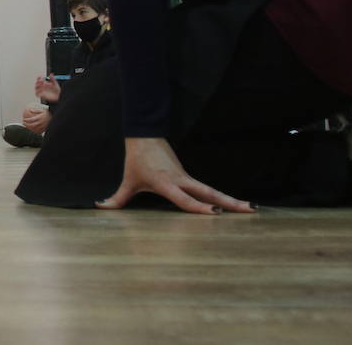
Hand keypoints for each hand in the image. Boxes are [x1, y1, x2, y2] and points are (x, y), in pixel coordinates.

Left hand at [22, 106, 51, 133]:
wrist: (55, 117)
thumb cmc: (49, 113)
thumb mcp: (42, 110)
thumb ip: (36, 110)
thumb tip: (30, 109)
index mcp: (40, 118)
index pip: (31, 120)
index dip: (27, 120)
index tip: (24, 119)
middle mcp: (41, 122)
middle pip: (32, 125)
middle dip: (27, 124)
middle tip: (24, 123)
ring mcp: (43, 126)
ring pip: (35, 128)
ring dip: (30, 128)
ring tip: (27, 127)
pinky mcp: (45, 128)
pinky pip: (40, 130)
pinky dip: (36, 130)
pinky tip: (33, 130)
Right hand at [34, 75, 61, 103]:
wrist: (58, 97)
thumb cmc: (56, 90)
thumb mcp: (55, 84)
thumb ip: (53, 79)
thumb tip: (51, 74)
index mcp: (44, 83)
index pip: (39, 79)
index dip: (39, 78)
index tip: (41, 77)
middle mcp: (42, 87)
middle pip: (36, 83)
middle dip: (38, 81)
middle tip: (42, 81)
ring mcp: (41, 91)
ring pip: (36, 88)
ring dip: (38, 86)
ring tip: (42, 85)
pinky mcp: (41, 96)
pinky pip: (37, 94)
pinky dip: (38, 92)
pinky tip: (42, 90)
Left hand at [98, 137, 255, 215]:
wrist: (145, 136)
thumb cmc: (137, 160)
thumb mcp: (128, 180)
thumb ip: (117, 198)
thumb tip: (100, 207)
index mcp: (166, 183)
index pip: (184, 198)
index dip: (198, 207)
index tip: (215, 214)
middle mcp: (180, 181)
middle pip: (208, 193)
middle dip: (228, 202)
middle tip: (249, 210)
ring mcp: (187, 178)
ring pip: (211, 190)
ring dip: (231, 199)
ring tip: (251, 209)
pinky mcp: (188, 176)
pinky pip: (207, 189)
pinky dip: (222, 197)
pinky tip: (235, 205)